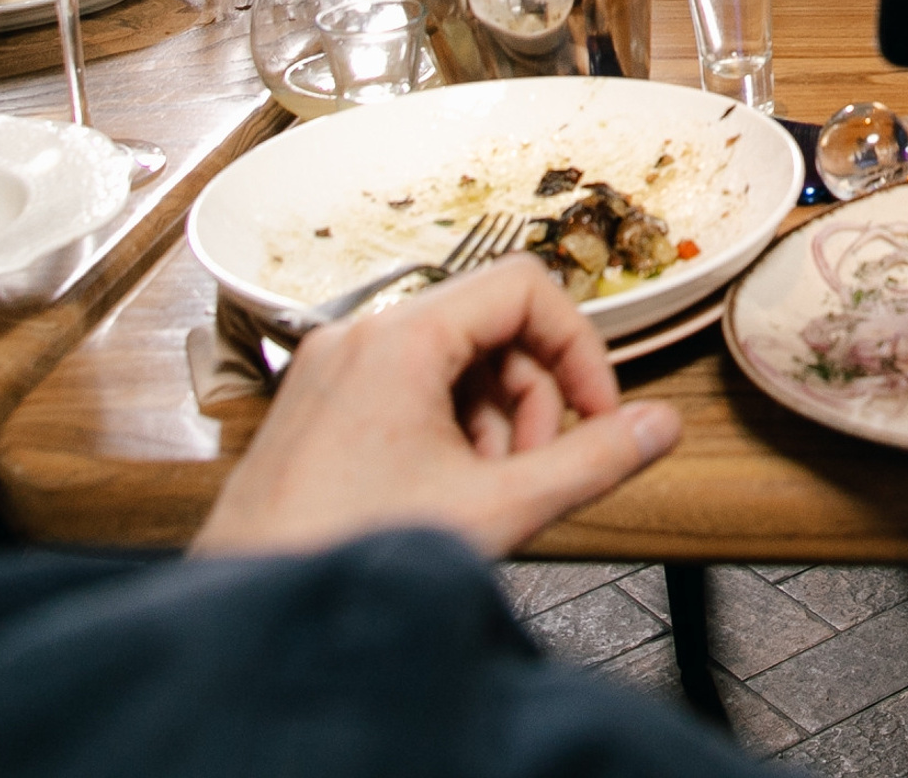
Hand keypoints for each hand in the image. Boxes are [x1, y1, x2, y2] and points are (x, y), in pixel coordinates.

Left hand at [194, 259, 679, 558]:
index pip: (524, 287)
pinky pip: (405, 384)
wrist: (250, 621)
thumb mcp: (495, 507)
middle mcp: (359, 336)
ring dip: (491, 417)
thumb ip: (591, 460)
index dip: (577, 346)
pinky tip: (444, 491)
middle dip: (532, 395)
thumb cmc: (346, 559)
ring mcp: (330, 368)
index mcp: (400, 339)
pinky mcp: (314, 403)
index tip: (596, 410)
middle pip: (490, 324)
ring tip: (486, 489)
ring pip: (450, 358)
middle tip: (536, 465)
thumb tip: (658, 428)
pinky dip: (445, 426)